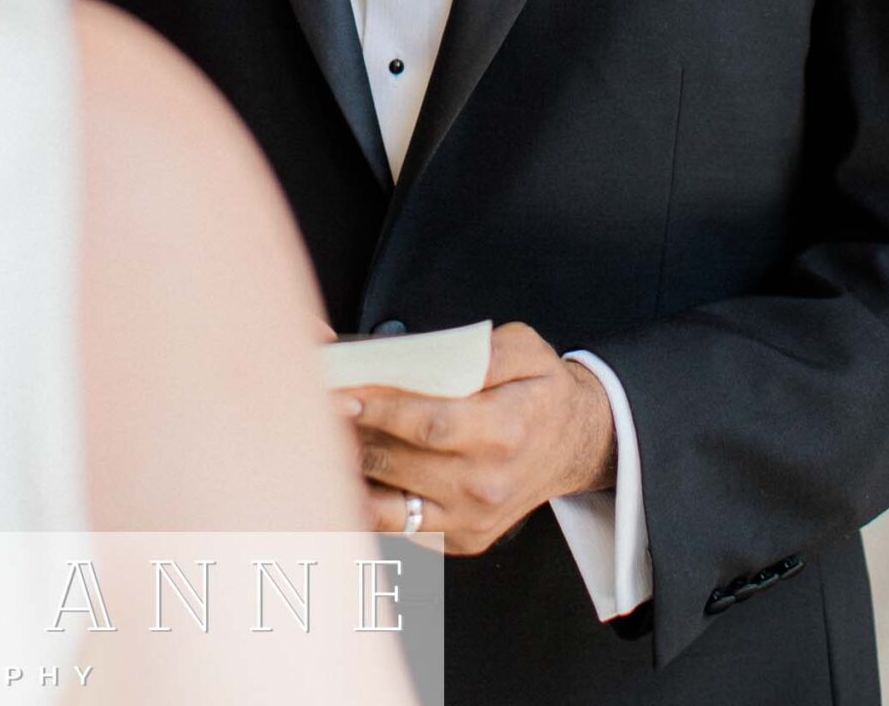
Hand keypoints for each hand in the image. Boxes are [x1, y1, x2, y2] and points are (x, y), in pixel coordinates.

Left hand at [335, 323, 615, 555]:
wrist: (578, 443)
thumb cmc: (542, 391)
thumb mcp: (525, 350)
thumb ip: (476, 351)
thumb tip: (419, 355)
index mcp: (504, 431)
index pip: (427, 422)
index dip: (378, 407)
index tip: (338, 388)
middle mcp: (486, 484)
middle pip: (398, 461)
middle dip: (349, 432)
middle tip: (311, 403)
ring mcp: (472, 519)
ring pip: (388, 502)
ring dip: (348, 467)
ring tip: (317, 435)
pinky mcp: (461, 539)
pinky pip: (398, 524)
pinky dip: (365, 498)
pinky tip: (344, 467)